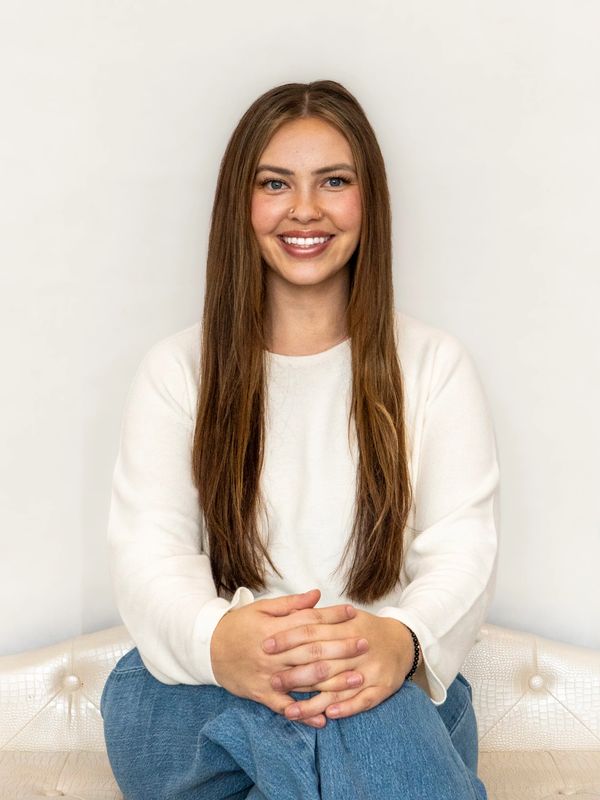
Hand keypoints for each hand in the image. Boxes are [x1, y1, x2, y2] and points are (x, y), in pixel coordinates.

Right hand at [210, 588, 357, 727]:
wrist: (208, 649)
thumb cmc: (239, 626)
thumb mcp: (262, 609)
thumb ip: (291, 605)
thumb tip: (317, 595)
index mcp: (275, 630)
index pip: (310, 622)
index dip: (333, 617)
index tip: (355, 613)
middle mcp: (274, 654)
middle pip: (313, 650)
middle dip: (341, 648)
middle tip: (365, 644)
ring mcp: (269, 676)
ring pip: (305, 680)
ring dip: (333, 681)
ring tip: (358, 679)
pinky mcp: (262, 694)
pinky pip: (286, 707)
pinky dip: (304, 714)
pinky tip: (325, 719)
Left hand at [262, 609, 415, 722]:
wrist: (403, 641)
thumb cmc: (366, 629)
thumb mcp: (346, 615)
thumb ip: (320, 615)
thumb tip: (290, 611)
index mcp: (347, 625)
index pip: (312, 630)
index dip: (288, 638)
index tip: (266, 646)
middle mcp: (359, 647)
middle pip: (322, 660)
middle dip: (295, 672)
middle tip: (272, 680)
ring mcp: (371, 669)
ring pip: (339, 687)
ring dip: (314, 701)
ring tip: (290, 711)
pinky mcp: (382, 687)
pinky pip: (363, 701)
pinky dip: (345, 708)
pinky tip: (327, 715)